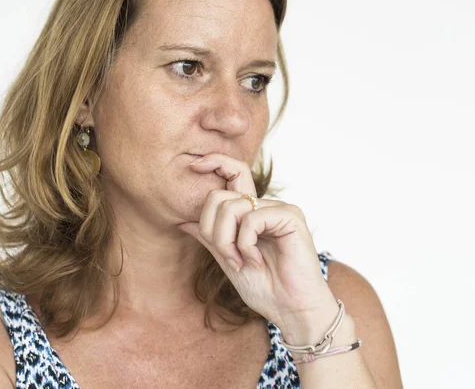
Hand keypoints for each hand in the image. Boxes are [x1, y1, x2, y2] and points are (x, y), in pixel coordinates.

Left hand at [177, 153, 337, 337]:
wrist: (292, 310)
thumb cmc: (265, 288)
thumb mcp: (228, 259)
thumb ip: (210, 237)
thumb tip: (183, 220)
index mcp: (251, 212)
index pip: (230, 175)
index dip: (213, 163)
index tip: (193, 164)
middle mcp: (265, 205)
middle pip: (219, 196)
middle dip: (213, 231)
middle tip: (228, 257)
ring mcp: (278, 209)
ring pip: (232, 207)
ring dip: (228, 242)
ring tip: (241, 262)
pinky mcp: (290, 216)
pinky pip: (251, 219)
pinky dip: (245, 244)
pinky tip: (256, 261)